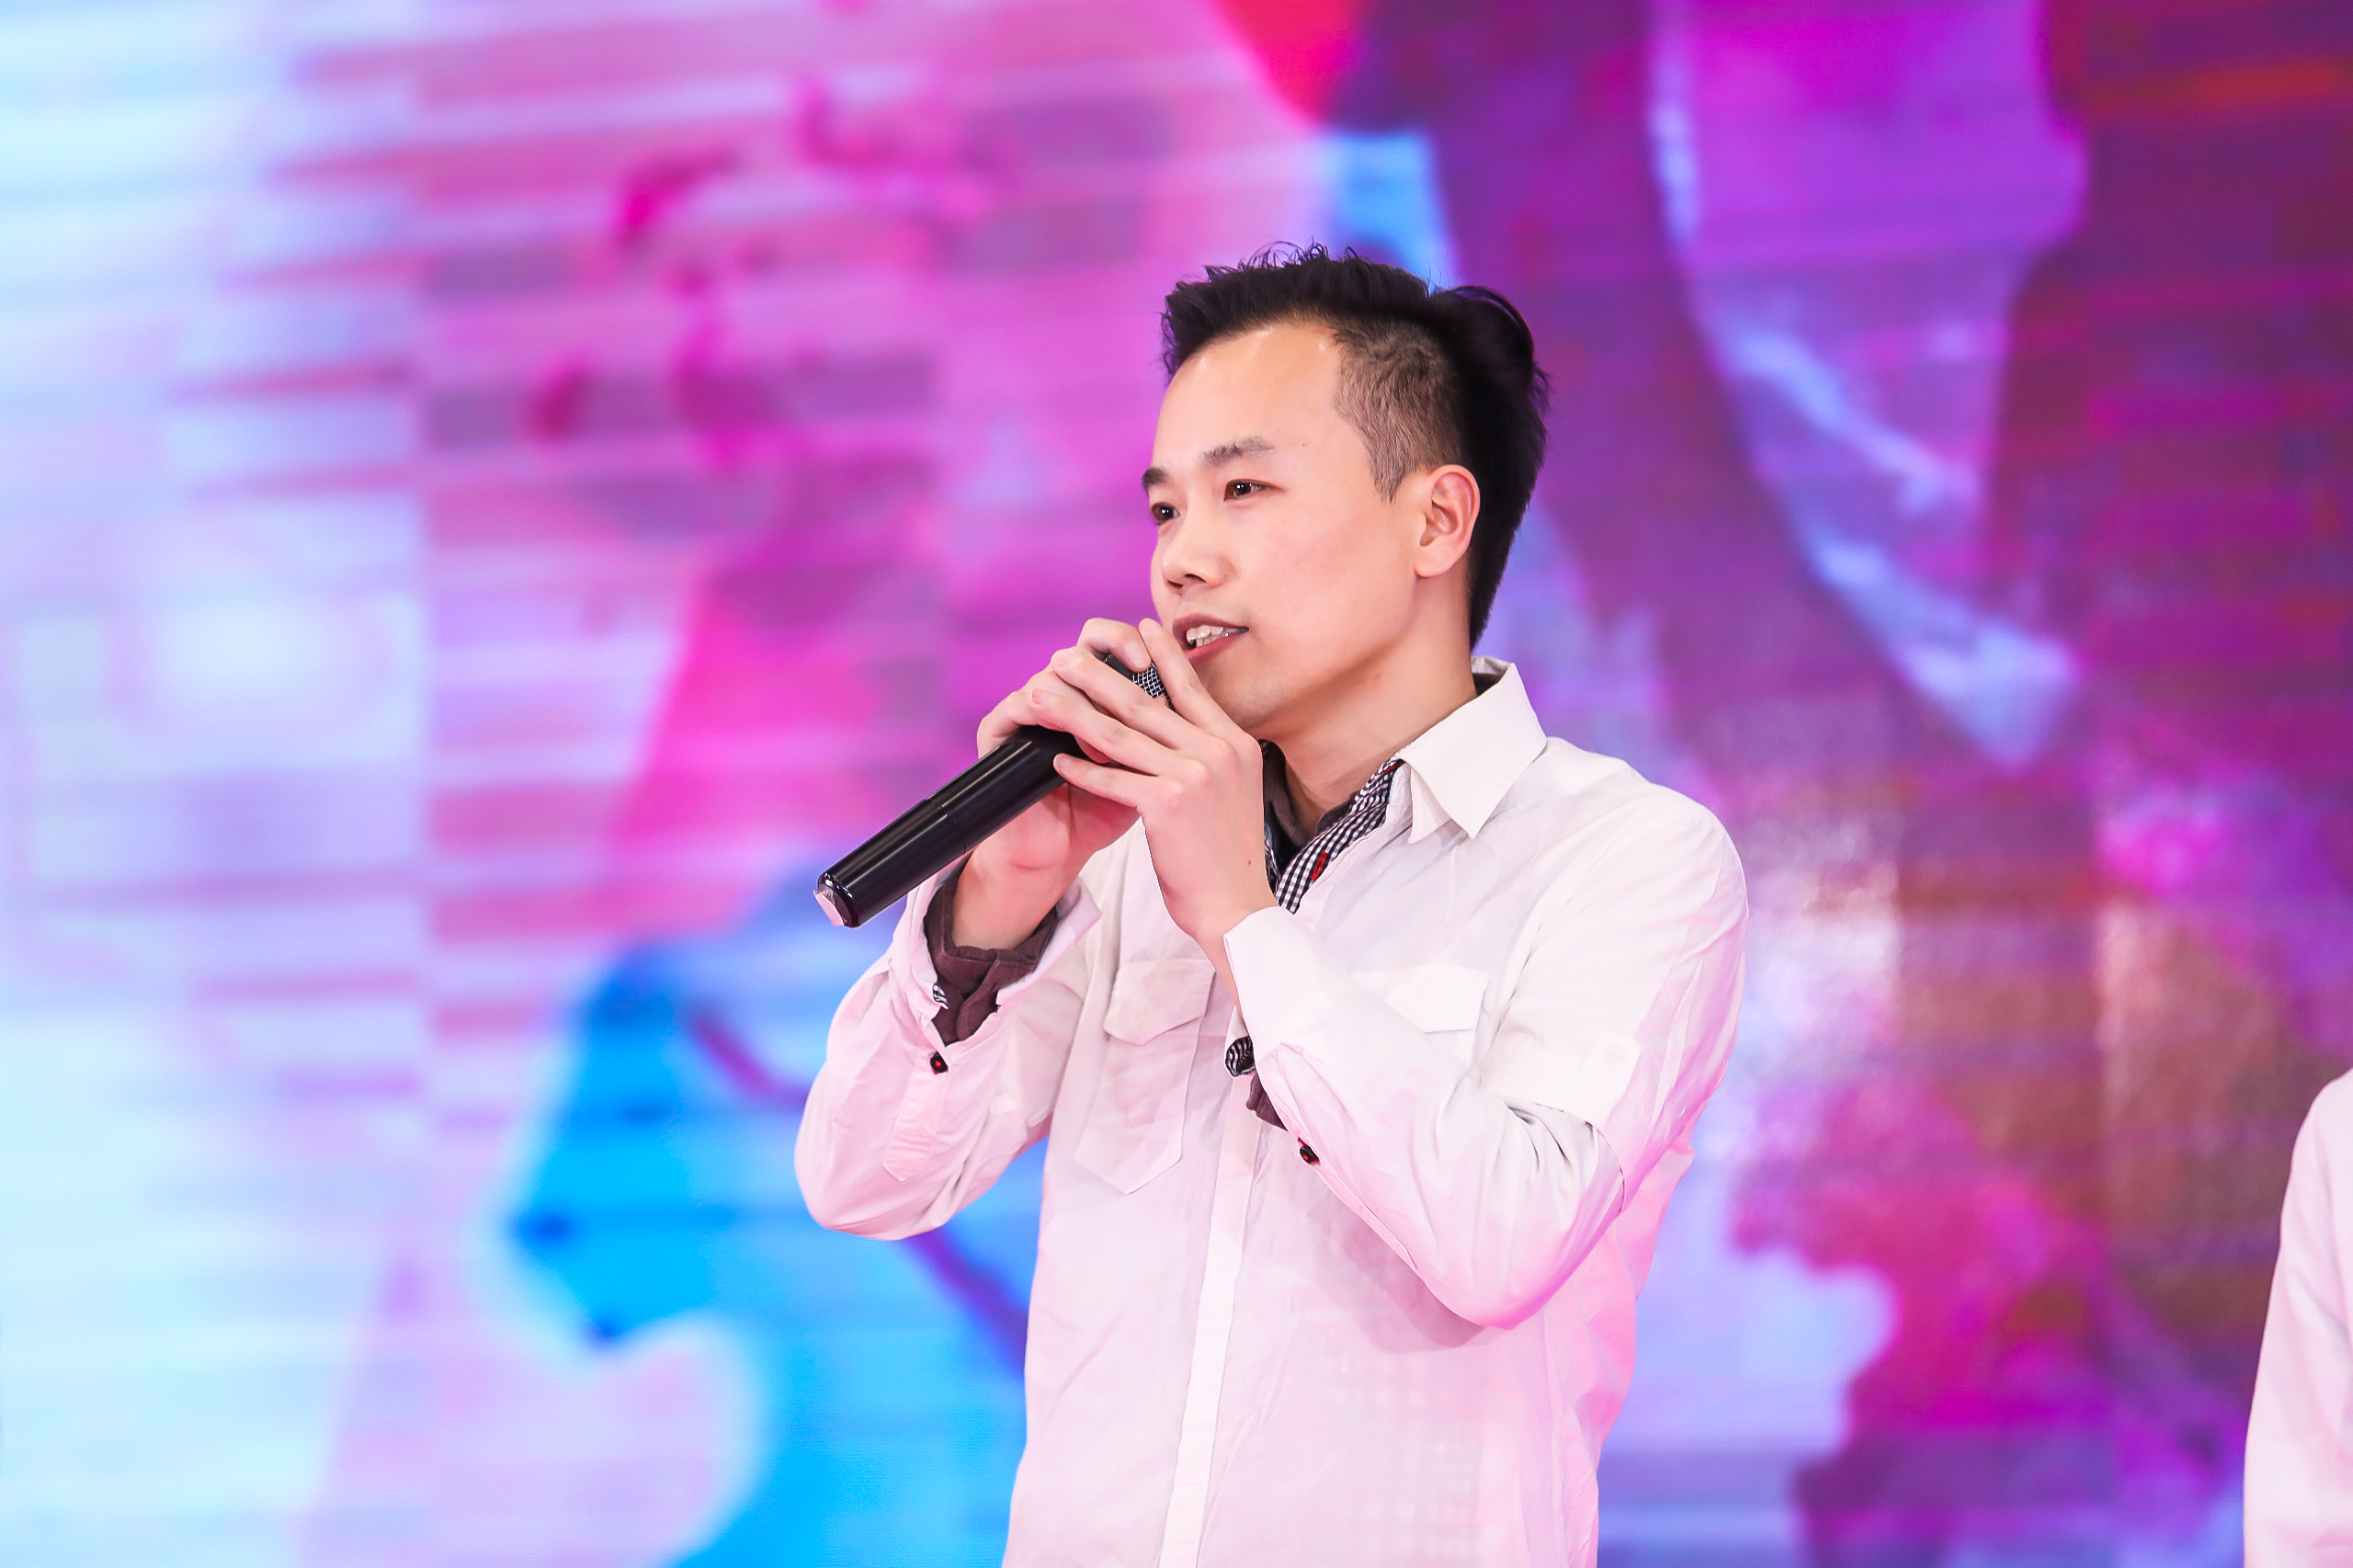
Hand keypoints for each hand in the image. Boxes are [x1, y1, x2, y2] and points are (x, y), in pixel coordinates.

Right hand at [954, 619, 1155, 947]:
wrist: (1057, 851)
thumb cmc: (1107, 812)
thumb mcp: (1148, 770)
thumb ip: (1165, 734)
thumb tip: (1204, 698)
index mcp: (1095, 695)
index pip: (1111, 645)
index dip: (1135, 643)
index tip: (1160, 654)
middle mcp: (1060, 694)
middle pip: (1081, 647)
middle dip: (1111, 650)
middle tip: (1140, 661)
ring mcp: (1027, 709)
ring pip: (1050, 675)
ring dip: (1082, 700)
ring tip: (1104, 736)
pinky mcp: (998, 732)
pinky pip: (1014, 706)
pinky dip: (1042, 717)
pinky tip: (1067, 744)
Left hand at [1040, 618, 1275, 982]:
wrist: (1237, 907)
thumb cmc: (1227, 856)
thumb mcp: (1232, 791)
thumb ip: (1211, 755)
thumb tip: (1183, 726)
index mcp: (1234, 744)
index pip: (1191, 689)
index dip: (1163, 655)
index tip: (1139, 627)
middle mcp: (1216, 751)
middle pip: (1146, 702)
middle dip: (1099, 675)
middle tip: (1067, 656)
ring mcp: (1193, 776)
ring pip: (1120, 735)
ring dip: (1074, 712)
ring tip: (1043, 697)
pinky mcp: (1167, 805)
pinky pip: (1112, 779)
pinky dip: (1080, 769)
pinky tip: (1054, 757)